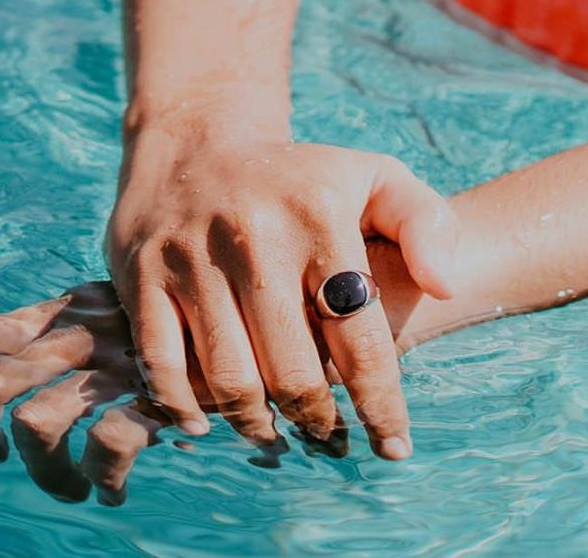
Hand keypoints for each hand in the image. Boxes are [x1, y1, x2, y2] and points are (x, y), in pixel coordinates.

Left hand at [0, 282, 189, 505]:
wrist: (254, 322)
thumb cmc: (182, 324)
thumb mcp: (116, 309)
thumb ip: (68, 330)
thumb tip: (2, 383)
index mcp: (63, 310)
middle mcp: (80, 335)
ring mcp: (115, 368)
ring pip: (35, 427)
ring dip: (45, 475)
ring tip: (70, 490)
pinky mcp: (153, 400)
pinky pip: (103, 450)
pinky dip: (102, 482)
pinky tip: (115, 493)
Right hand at [108, 128, 458, 458]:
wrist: (196, 139)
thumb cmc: (299, 178)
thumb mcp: (374, 177)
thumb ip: (426, 225)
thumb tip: (445, 287)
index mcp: (319, 218)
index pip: (359, 337)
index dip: (381, 404)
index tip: (393, 447)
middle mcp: (254, 239)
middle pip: (291, 372)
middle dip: (316, 419)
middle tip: (327, 436)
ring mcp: (192, 258)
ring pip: (229, 378)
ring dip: (256, 424)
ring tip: (275, 434)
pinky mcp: (142, 275)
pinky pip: (162, 364)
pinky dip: (183, 406)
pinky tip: (205, 423)